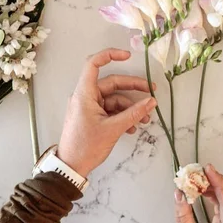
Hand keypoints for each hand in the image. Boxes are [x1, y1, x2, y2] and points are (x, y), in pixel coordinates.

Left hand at [57, 48, 156, 177]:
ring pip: (115, 99)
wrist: (71, 167)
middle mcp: (86, 96)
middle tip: (151, 93)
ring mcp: (89, 107)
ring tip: (144, 120)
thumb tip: (151, 102)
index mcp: (85, 94)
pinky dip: (123, 115)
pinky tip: (133, 127)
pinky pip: (111, 110)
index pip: (93, 64)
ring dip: (131, 107)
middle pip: (112, 84)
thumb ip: (133, 113)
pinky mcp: (93, 117)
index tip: (128, 56)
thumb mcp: (113, 129)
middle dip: (133, 89)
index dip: (110, 55)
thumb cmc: (86, 146)